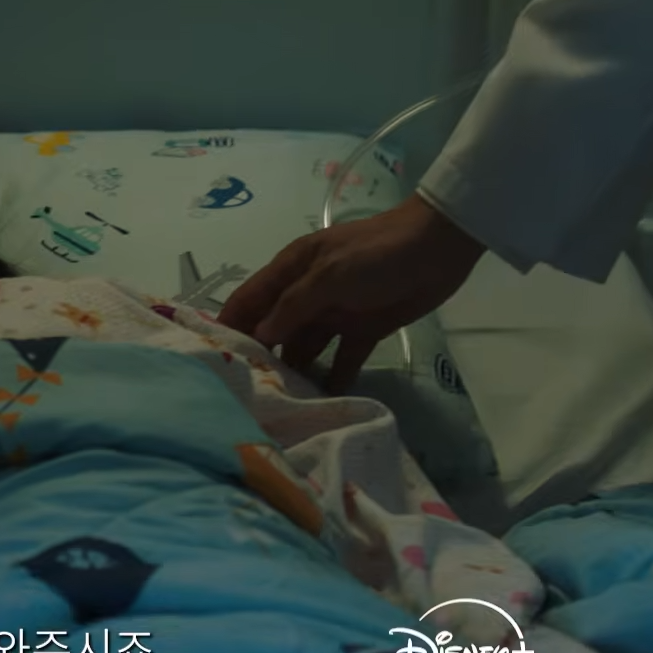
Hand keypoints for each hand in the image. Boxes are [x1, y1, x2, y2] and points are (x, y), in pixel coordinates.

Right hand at [217, 194, 485, 390]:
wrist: (440, 247)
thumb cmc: (376, 254)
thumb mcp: (329, 275)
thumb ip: (293, 306)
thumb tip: (259, 337)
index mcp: (290, 271)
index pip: (248, 301)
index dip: (229, 326)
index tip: (212, 360)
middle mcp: (305, 294)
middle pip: (273, 329)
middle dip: (260, 356)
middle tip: (247, 393)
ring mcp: (334, 313)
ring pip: (303, 347)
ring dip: (295, 371)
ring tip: (281, 404)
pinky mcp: (362, 330)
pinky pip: (341, 359)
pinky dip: (333, 378)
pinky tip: (323, 402)